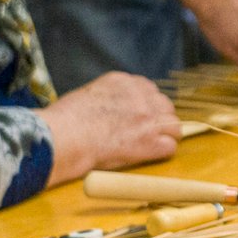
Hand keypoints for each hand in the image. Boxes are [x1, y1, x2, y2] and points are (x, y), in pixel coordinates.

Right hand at [42, 71, 181, 184]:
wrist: (62, 137)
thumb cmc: (63, 120)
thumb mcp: (87, 94)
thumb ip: (109, 97)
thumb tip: (114, 109)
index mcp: (123, 82)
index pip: (148, 90)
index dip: (146, 105)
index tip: (138, 116)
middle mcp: (141, 96)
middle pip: (165, 106)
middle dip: (158, 118)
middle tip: (146, 132)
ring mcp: (149, 118)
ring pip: (174, 126)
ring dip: (165, 135)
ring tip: (150, 145)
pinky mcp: (151, 141)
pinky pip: (170, 146)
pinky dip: (162, 152)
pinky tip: (149, 155)